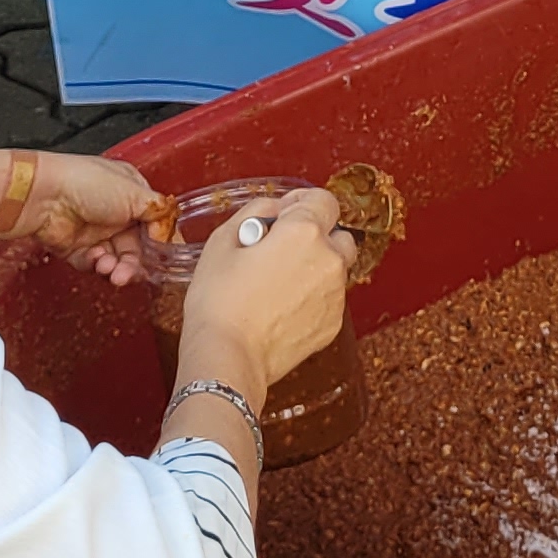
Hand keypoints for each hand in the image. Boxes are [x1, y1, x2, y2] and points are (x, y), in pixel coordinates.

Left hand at [27, 155, 162, 288]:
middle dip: (137, 263)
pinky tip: (96, 259)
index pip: (154, 224)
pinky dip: (98, 266)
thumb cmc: (87, 182)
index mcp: (132, 193)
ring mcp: (96, 232)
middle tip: (132, 272)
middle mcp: (116, 213)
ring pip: (118, 260)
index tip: (164, 258)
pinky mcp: (77, 249)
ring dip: (119, 268)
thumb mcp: (134, 192)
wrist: (44, 195)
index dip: (160, 243)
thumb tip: (170, 232)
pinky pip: (96, 266)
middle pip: (137, 248)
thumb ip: (158, 214)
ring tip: (112, 270)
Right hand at [176, 187, 352, 397]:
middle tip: (281, 249)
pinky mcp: (333, 324)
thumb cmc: (219, 301)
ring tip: (276, 283)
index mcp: (303, 232)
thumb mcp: (223, 241)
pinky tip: (280, 307)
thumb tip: (274, 209)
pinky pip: (329, 299)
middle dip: (315, 236)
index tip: (286, 212)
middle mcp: (328, 259)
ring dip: (314, 267)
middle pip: (337, 234)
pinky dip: (312, 297)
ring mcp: (335, 295)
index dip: (302, 202)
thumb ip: (256, 212)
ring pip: (334, 269)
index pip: (324, 200)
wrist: (229, 357)